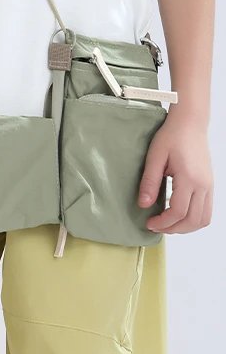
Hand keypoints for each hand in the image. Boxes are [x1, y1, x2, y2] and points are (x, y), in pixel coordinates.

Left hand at [138, 111, 212, 233]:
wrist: (190, 124)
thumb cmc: (172, 136)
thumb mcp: (155, 156)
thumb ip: (149, 182)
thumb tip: (143, 205)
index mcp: (189, 178)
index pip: (178, 212)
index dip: (163, 223)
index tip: (149, 222)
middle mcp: (203, 185)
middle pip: (193, 221)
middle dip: (173, 229)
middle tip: (156, 226)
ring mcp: (209, 186)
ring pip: (203, 219)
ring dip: (185, 227)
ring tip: (167, 223)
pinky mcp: (210, 185)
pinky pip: (207, 211)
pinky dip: (194, 219)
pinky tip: (178, 214)